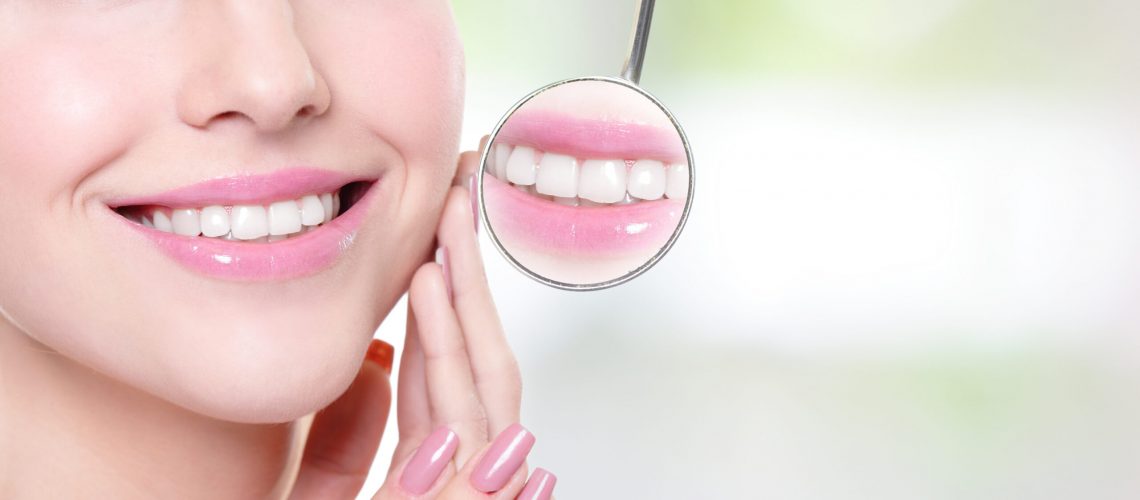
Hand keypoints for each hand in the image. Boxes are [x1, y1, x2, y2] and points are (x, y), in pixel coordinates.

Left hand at [288, 145, 556, 498]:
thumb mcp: (320, 496)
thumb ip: (343, 441)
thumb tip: (376, 363)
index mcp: (427, 463)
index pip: (443, 368)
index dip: (447, 295)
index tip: (439, 236)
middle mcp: (460, 467)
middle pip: (477, 357)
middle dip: (471, 271)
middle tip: (463, 193)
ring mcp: (475, 487)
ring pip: (484, 373)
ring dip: (467, 285)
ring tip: (451, 215)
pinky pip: (459, 413)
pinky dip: (447, 344)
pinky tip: (430, 284)